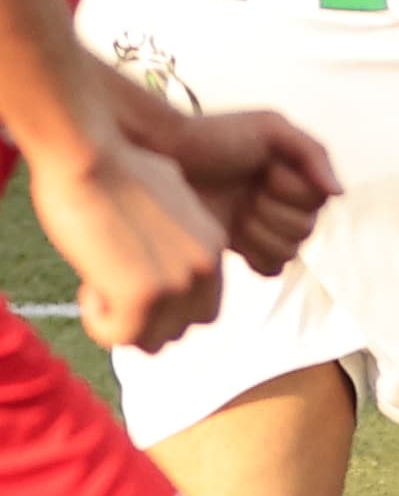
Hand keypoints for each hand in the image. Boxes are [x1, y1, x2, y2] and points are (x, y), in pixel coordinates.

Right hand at [30, 135, 227, 352]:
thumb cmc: (114, 170)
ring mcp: (178, 283)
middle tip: (110, 288)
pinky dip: (100, 323)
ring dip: (121, 323)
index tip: (131, 282)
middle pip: (180, 329)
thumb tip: (158, 250)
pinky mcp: (144, 294)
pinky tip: (89, 289)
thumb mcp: (165, 201)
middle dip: (144, 320)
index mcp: (212, 246)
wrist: (91, 155)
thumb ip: (173, 235)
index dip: (164, 307)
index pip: (203, 309)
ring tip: (98, 285)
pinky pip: (122, 337)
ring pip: (153, 339)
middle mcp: (205, 267)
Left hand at [155, 107, 340, 276]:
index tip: (265, 171)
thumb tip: (339, 194)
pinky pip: (270, 269)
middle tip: (245, 192)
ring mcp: (262, 230)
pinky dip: (257, 257)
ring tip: (234, 213)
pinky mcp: (240, 250)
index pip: (319, 202)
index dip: (293, 191)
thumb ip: (313, 153)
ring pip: (289, 253)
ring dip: (260, 233)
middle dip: (272, 212)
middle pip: (305, 231)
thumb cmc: (214, 136)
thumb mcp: (271, 127)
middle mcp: (283, 205)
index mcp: (295, 177)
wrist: (160, 156)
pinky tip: (235, 237)